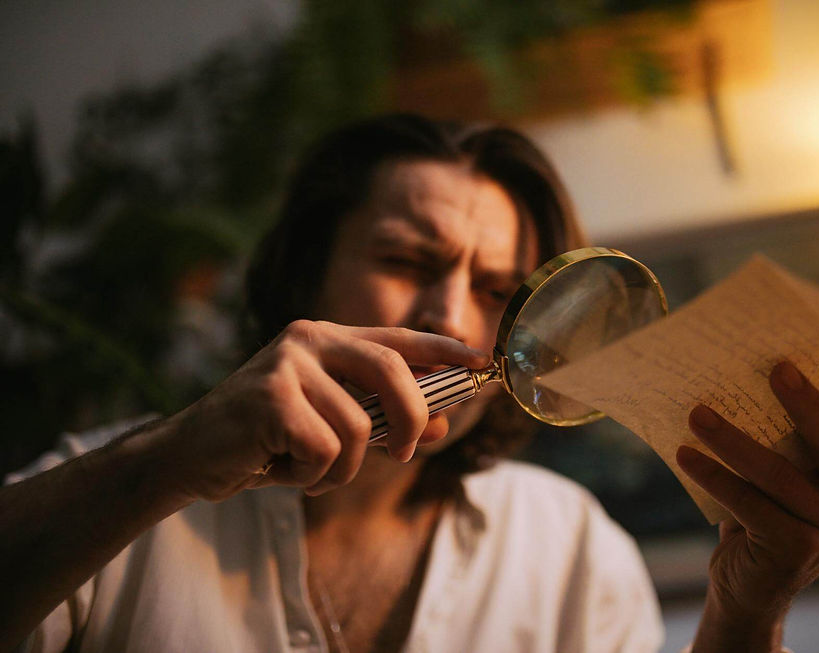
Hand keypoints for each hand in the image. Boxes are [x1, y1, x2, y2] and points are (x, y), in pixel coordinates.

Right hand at [153, 320, 487, 501]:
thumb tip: (441, 425)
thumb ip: (383, 422)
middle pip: (391, 370)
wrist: (191, 457)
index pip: (398, 338)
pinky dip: (312, 476)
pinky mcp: (269, 397)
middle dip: (411, 416)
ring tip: (307, 469)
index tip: (481, 361)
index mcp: (327, 338)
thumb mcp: (332, 429)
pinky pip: (325, 449)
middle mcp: (309, 339)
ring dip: (342, 467)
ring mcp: (287, 363)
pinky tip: (280, 470)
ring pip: (358, 426)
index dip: (444, 349)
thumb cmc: (267, 441)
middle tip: (406, 452)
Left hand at [677, 362, 818, 651]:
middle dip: (806, 403)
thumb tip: (766, 373)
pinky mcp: (797, 548)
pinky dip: (714, 476)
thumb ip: (798, 441)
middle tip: (778, 367)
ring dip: (732, 440)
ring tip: (698, 415)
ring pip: (779, 472)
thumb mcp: (793, 474)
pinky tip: (687, 456)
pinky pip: (749, 502)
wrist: (748, 583)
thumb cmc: (767, 511)